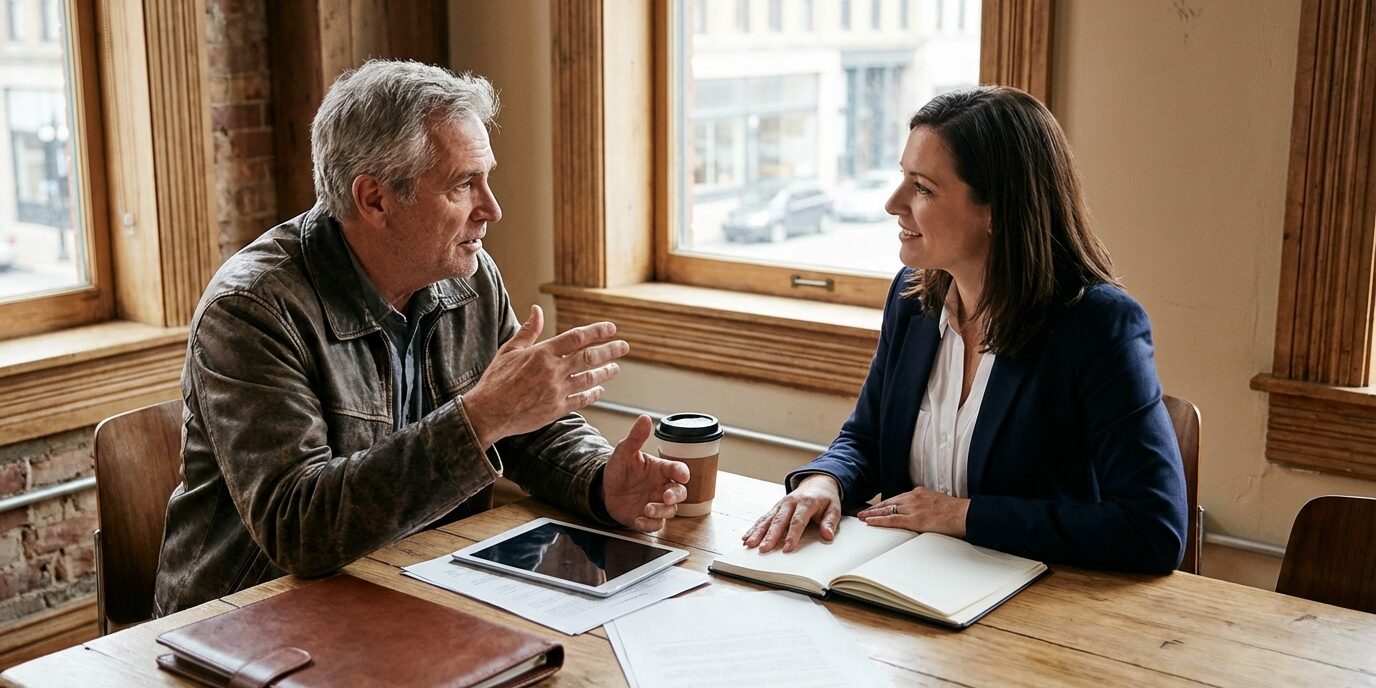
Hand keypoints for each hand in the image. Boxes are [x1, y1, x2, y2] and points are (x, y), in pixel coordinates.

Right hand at [463, 305, 627, 448]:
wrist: (487, 413)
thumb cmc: (495, 380)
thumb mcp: (509, 350)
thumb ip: (527, 331)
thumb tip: (536, 309)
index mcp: (542, 353)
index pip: (576, 337)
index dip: (597, 331)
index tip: (611, 328)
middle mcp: (552, 371)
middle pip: (589, 357)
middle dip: (610, 350)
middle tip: (624, 346)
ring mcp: (556, 391)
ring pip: (589, 378)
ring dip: (605, 372)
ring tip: (615, 367)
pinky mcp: (556, 409)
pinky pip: (581, 400)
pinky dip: (592, 394)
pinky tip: (600, 389)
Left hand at [602, 415, 688, 531]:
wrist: (604, 490)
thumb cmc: (619, 470)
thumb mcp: (623, 452)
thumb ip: (635, 437)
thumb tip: (644, 418)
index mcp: (660, 470)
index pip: (677, 469)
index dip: (682, 472)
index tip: (682, 475)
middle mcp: (662, 487)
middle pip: (680, 493)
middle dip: (676, 495)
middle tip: (666, 496)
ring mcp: (656, 503)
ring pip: (670, 510)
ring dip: (661, 511)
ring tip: (647, 508)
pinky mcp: (647, 518)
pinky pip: (655, 525)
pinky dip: (649, 524)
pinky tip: (639, 519)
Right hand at [742, 474, 841, 553]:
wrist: (817, 483)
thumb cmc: (825, 498)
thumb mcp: (834, 508)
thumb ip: (830, 522)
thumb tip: (827, 535)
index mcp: (806, 502)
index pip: (798, 520)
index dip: (792, 535)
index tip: (787, 548)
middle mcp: (790, 502)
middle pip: (779, 521)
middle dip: (770, 536)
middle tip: (763, 549)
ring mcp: (781, 505)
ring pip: (767, 520)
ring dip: (757, 532)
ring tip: (749, 544)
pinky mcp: (775, 508)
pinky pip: (763, 518)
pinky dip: (754, 528)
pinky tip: (746, 537)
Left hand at [856, 487, 968, 536]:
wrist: (965, 514)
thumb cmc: (955, 512)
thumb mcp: (936, 503)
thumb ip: (925, 506)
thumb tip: (919, 513)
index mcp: (919, 493)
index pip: (896, 498)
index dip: (883, 504)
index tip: (875, 508)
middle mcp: (914, 498)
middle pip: (888, 502)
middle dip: (874, 508)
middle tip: (862, 512)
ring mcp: (914, 508)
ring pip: (887, 510)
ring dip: (873, 514)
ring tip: (862, 517)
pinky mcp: (916, 519)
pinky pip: (893, 520)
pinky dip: (880, 521)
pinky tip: (871, 522)